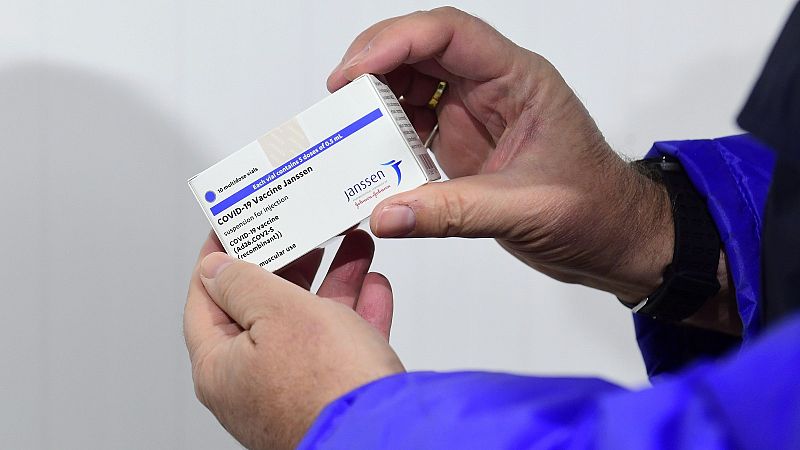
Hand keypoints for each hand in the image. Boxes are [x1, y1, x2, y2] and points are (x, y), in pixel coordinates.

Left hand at [184, 230, 403, 449]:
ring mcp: (294, 388)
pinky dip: (357, 312)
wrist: (383, 435)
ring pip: (310, 322)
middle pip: (263, 307)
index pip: (206, 298)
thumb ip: (242, 283)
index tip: (234, 226)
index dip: (218, 256)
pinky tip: (373, 285)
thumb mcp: (277, 312)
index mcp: (221, 366)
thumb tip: (214, 267)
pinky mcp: (334, 392)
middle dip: (290, 262)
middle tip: (300, 230)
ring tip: (351, 245)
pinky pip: (342, 344)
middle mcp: (252, 381)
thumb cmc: (327, 387)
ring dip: (333, 280)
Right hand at [328, 7, 677, 301]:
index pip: (450, 34)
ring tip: (348, 135)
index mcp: (519, 80)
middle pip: (420, 52)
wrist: (615, 238)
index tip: (354, 71)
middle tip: (337, 100)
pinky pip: (413, 129)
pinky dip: (388, 142)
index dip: (396, 42)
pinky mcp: (462, 145)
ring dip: (377, 106)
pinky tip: (373, 164)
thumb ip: (453, 212)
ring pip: (411, 87)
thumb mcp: (525, 210)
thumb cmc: (595, 208)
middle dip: (373, 68)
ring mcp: (474, 116)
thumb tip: (385, 213)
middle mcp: (492, 88)